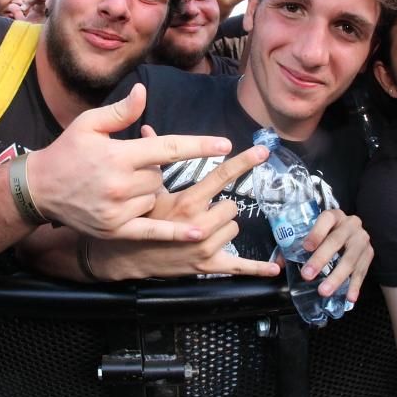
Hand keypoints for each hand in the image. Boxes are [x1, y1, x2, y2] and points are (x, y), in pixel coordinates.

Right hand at [28, 84, 232, 240]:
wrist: (38, 189)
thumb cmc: (66, 151)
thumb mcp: (89, 124)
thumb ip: (120, 111)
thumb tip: (143, 92)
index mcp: (118, 155)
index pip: (168, 148)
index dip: (198, 146)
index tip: (225, 144)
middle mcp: (120, 183)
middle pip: (160, 176)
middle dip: (152, 170)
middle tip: (127, 167)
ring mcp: (117, 209)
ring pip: (154, 198)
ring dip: (147, 192)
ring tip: (119, 187)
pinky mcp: (115, 229)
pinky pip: (152, 230)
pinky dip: (175, 232)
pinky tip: (198, 232)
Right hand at [90, 143, 279, 278]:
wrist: (123, 256)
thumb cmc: (135, 218)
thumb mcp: (145, 188)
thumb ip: (152, 158)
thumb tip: (147, 128)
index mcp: (187, 201)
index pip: (222, 175)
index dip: (244, 161)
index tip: (263, 151)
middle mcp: (199, 224)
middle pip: (232, 207)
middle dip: (220, 207)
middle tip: (201, 210)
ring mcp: (205, 247)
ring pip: (234, 228)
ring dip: (223, 227)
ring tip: (201, 229)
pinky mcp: (207, 267)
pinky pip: (239, 266)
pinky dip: (257, 268)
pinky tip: (273, 268)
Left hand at [295, 209, 372, 302]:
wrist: (352, 231)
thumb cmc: (327, 234)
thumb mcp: (313, 233)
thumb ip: (295, 246)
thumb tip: (278, 265)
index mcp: (334, 216)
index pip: (325, 220)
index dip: (316, 233)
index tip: (306, 247)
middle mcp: (350, 225)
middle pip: (336, 241)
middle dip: (321, 259)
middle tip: (307, 275)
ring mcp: (362, 240)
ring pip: (350, 259)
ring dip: (337, 277)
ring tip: (324, 291)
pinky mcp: (369, 254)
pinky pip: (362, 271)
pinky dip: (355, 285)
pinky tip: (350, 297)